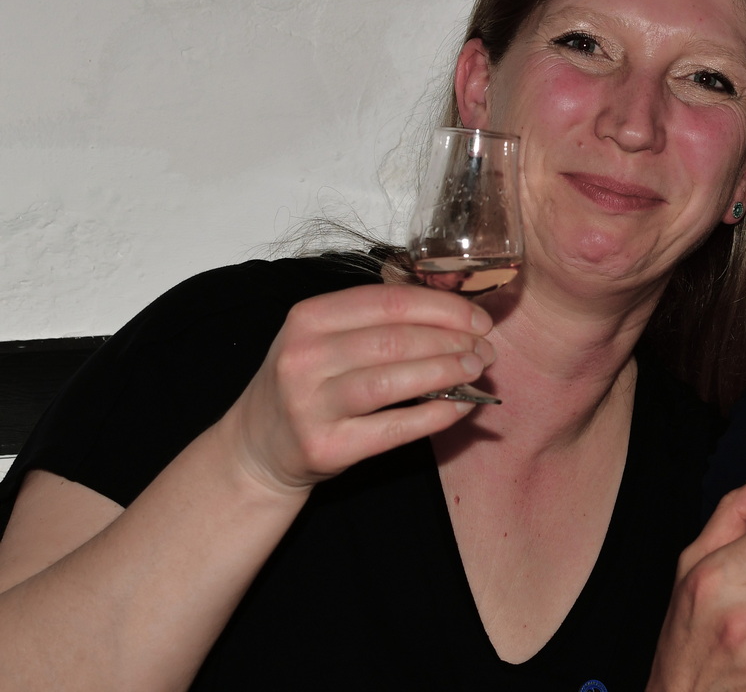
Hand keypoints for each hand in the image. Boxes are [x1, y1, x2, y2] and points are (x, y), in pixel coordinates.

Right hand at [225, 283, 496, 495]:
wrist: (257, 447)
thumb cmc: (308, 383)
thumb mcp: (325, 338)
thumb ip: (378, 321)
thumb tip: (456, 316)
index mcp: (309, 317)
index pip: (390, 302)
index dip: (443, 309)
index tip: (479, 320)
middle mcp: (304, 357)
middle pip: (396, 340)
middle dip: (452, 341)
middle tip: (484, 349)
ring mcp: (310, 403)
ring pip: (393, 380)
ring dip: (446, 372)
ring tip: (476, 370)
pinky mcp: (324, 446)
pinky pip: (393, 427)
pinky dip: (435, 415)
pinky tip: (461, 407)